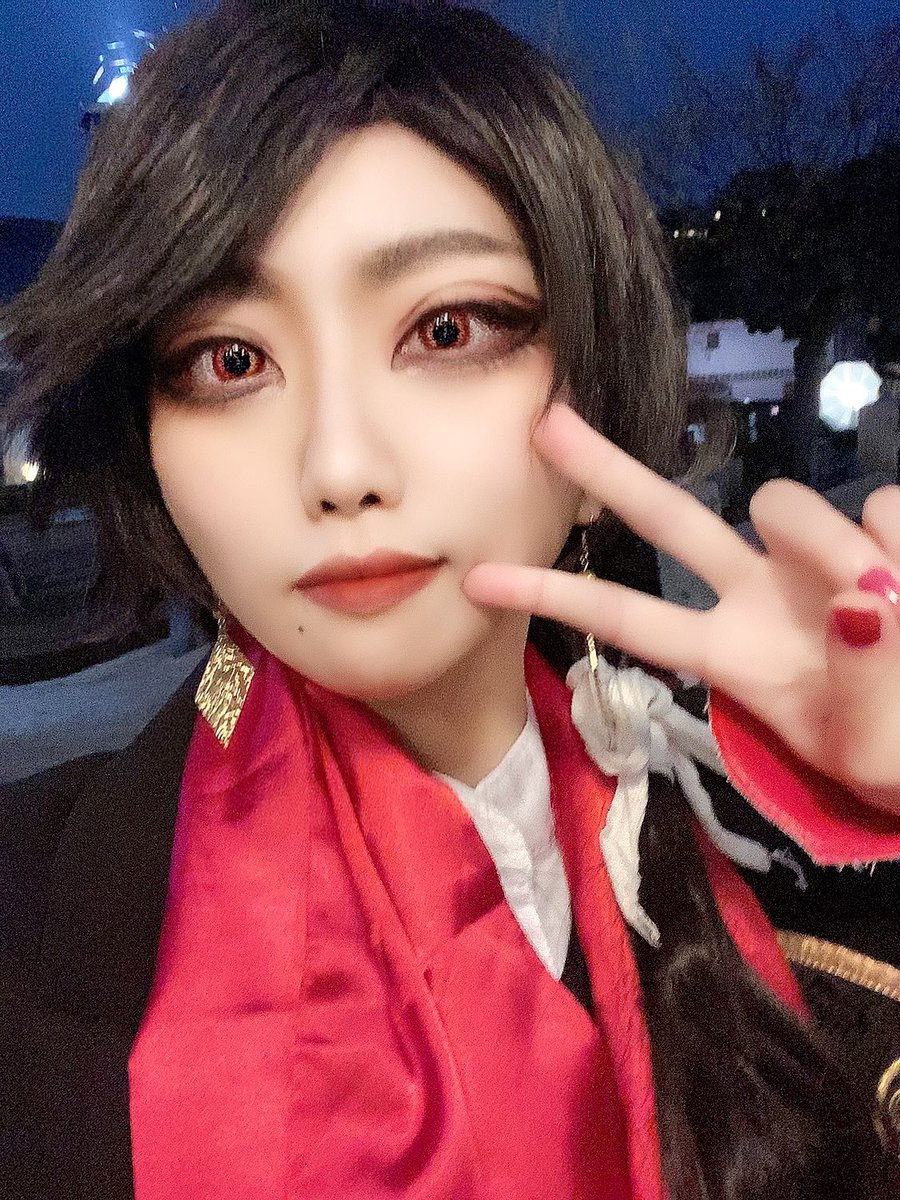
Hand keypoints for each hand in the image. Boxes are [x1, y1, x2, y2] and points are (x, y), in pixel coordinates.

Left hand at [464, 403, 899, 815]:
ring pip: (787, 501)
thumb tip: (861, 600)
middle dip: (607, 471)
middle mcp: (759, 593)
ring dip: (832, 545)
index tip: (475, 580)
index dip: (556, 599)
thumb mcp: (874, 756)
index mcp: (734, 656)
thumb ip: (867, 689)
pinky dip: (899, 541)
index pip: (633, 619)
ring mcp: (815, 558)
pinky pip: (884, 505)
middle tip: (544, 421)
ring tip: (892, 609)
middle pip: (670, 520)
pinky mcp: (880, 527)